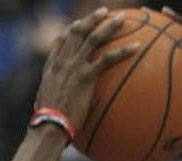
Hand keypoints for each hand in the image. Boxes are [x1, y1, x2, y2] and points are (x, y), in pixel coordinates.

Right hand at [33, 8, 141, 131]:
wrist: (48, 127)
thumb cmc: (47, 125)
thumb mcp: (44, 107)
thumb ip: (51, 101)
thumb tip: (54, 110)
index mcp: (52, 67)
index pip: (61, 40)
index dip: (72, 29)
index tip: (81, 23)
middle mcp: (62, 62)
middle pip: (77, 31)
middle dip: (92, 19)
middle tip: (104, 12)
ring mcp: (73, 67)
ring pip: (93, 38)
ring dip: (109, 26)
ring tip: (122, 19)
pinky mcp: (85, 77)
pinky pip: (107, 59)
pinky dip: (123, 51)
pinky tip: (137, 47)